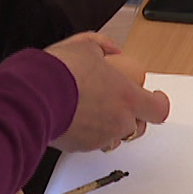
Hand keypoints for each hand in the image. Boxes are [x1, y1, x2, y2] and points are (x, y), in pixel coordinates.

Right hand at [43, 33, 169, 151]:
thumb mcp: (85, 46)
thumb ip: (103, 47)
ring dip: (110, 127)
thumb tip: (110, 49)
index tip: (156, 98)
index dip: (159, 103)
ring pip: (114, 138)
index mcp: (127, 98)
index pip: (159, 110)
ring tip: (95, 112)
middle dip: (133, 117)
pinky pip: (91, 143)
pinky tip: (76, 118)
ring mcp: (99, 137)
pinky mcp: (79, 147)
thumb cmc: (61, 73)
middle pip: (138, 128)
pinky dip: (88, 133)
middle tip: (121, 104)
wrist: (34, 95)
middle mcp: (117, 122)